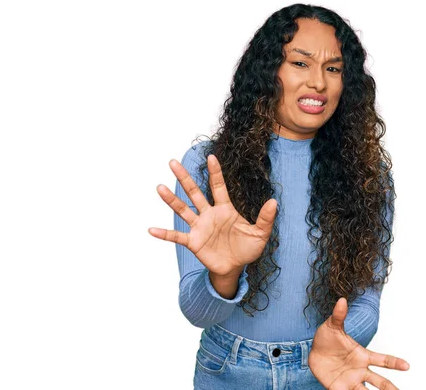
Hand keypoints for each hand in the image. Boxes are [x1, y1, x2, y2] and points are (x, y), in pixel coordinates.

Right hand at [148, 154, 277, 276]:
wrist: (236, 268)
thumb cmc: (247, 248)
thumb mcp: (260, 234)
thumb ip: (266, 218)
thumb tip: (274, 201)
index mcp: (225, 209)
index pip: (218, 187)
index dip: (215, 172)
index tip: (211, 157)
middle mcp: (209, 214)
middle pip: (195, 192)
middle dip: (184, 178)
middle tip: (173, 162)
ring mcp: (200, 227)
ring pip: (183, 209)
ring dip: (171, 199)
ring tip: (160, 187)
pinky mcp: (193, 242)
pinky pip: (177, 236)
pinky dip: (164, 233)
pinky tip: (152, 229)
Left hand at [309, 298, 409, 389]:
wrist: (312, 351)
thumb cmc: (327, 338)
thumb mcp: (332, 326)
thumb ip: (339, 316)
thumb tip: (342, 300)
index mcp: (362, 356)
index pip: (382, 360)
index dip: (395, 362)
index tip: (407, 366)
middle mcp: (360, 370)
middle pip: (380, 382)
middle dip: (390, 388)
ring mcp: (351, 381)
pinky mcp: (339, 388)